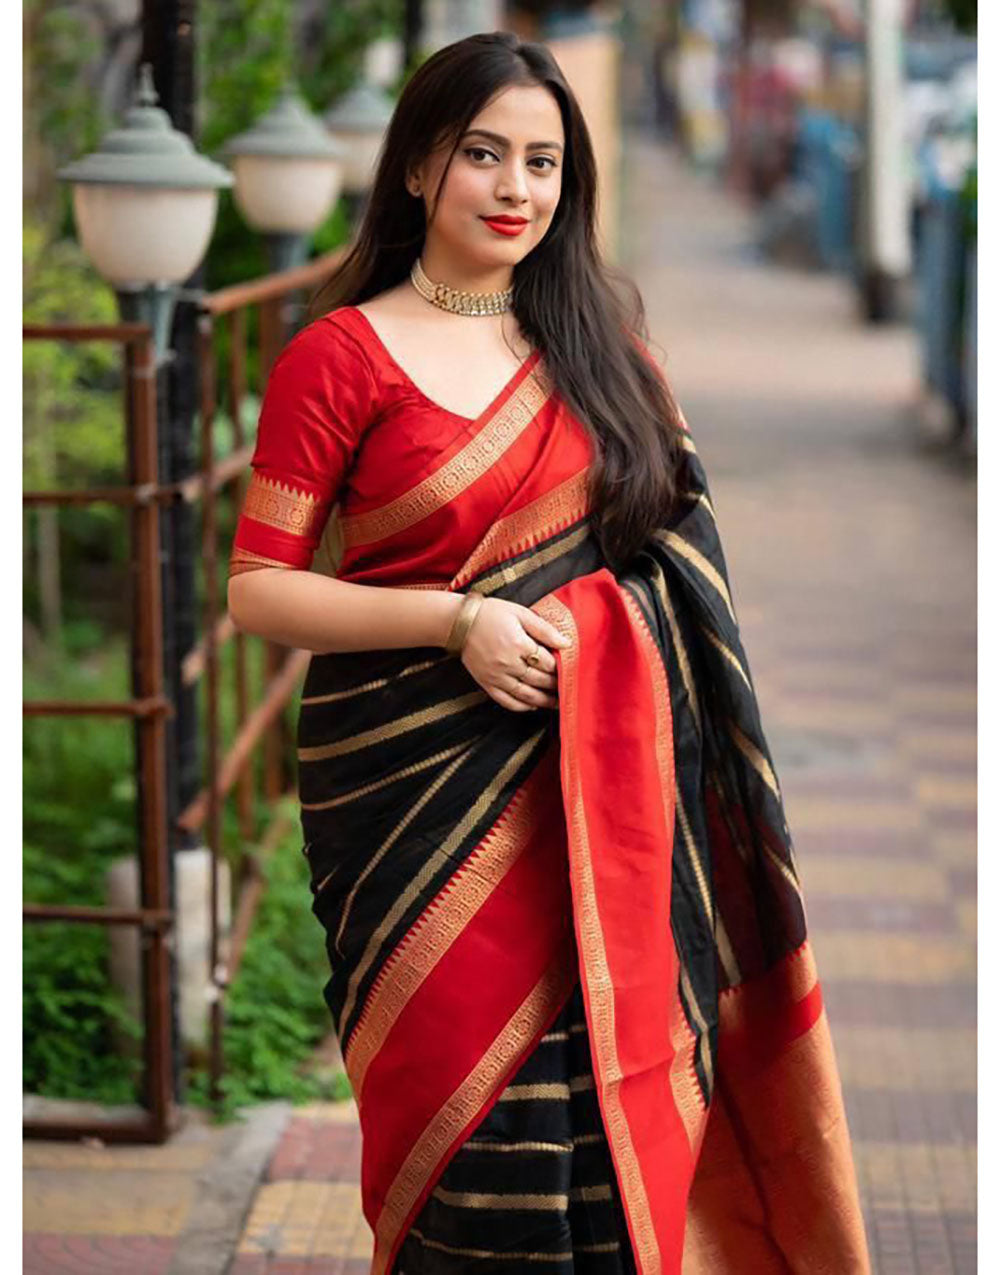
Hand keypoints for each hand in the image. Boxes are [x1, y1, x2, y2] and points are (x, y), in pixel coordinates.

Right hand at [460, 597, 570, 712]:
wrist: (458, 623)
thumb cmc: (491, 614)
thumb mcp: (520, 613)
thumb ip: (544, 629)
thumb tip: (567, 643)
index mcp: (519, 644)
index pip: (547, 663)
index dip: (560, 668)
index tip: (568, 669)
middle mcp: (508, 663)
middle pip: (539, 680)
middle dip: (555, 685)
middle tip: (567, 687)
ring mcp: (496, 676)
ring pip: (526, 695)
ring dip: (544, 701)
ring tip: (556, 703)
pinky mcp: (486, 683)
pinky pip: (506, 701)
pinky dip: (521, 706)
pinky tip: (532, 706)